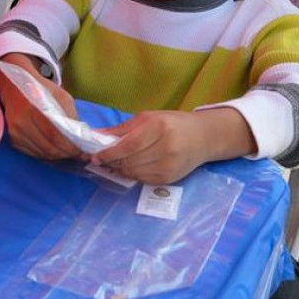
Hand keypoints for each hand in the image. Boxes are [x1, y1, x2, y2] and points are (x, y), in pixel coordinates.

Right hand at [0, 53, 82, 160]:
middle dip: (66, 154)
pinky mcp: (13, 139)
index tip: (81, 150)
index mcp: (34, 108)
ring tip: (68, 153)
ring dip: (57, 157)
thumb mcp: (61, 96)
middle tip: (78, 153)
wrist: (14, 87)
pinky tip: (54, 150)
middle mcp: (22, 122)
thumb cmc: (41, 89)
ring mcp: (15, 132)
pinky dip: (46, 155)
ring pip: (41, 154)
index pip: (55, 136)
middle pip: (48, 148)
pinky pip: (32, 154)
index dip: (70, 146)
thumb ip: (71, 116)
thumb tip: (81, 138)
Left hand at [92, 108, 255, 183]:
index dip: (108, 153)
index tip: (94, 156)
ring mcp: (168, 166)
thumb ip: (122, 129)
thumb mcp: (148, 118)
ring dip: (119, 169)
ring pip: (134, 172)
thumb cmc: (173, 123)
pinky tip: (128, 167)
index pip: (127, 146)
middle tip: (100, 160)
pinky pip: (142, 179)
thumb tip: (97, 136)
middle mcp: (165, 148)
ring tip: (112, 163)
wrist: (203, 138)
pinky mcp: (169, 179)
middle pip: (129, 161)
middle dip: (111, 162)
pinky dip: (131, 174)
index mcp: (159, 128)